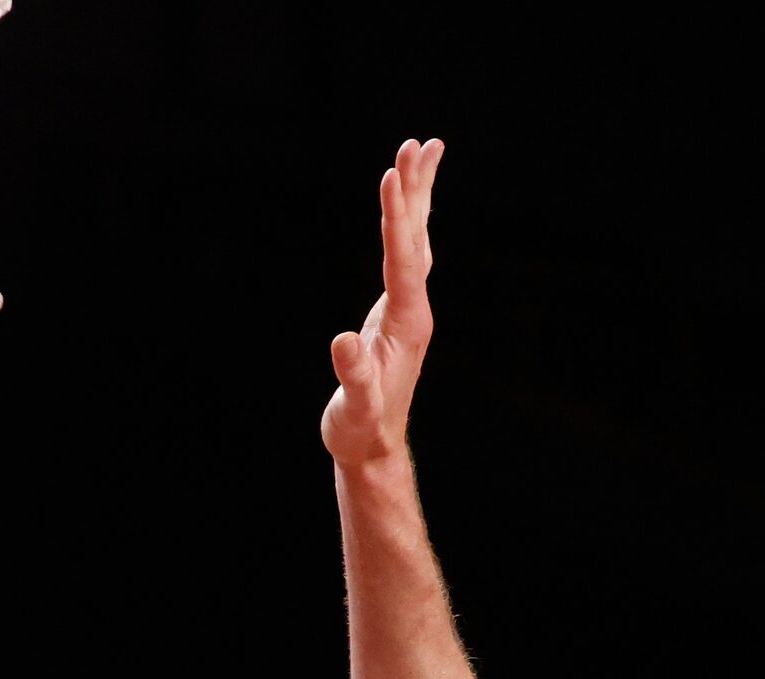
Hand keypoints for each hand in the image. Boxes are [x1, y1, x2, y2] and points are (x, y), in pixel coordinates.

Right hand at [322, 138, 443, 466]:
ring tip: (421, 152)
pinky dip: (406, 223)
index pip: (403, 258)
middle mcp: (415, 307)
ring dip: (417, 197)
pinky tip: (406, 206)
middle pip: (417, 237)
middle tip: (417, 144)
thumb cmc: (361, 426)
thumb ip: (353, 375)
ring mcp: (408, 307)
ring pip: (416, 240)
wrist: (371, 446)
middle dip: (416, 190)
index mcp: (407, 320)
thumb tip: (343, 342)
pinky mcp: (397, 310)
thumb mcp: (355, 404)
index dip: (396, 217)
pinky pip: (406, 254)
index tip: (391, 176)